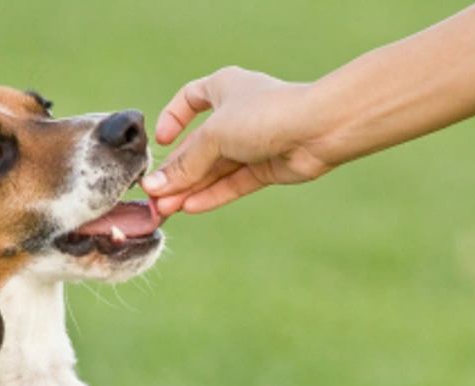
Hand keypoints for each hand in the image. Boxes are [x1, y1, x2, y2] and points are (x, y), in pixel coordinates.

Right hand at [142, 67, 331, 214]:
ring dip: (190, 188)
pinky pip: (232, 183)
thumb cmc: (266, 114)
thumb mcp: (214, 135)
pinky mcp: (265, 168)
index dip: (173, 119)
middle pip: (199, 146)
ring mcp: (253, 142)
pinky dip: (212, 195)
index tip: (162, 142)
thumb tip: (155, 188)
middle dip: (177, 171)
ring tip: (167, 209)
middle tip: (155, 197)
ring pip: (214, 169)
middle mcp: (238, 114)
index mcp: (224, 87)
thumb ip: (185, 165)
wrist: (319, 129)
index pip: (190, 99)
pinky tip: (190, 208)